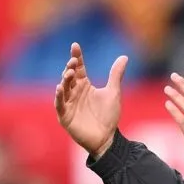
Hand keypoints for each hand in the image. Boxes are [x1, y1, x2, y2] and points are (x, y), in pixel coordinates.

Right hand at [54, 43, 127, 157]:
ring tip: (69, 73)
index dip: (76, 57)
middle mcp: (74, 92)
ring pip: (63, 88)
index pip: (78, 68)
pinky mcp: (65, 115)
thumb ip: (116, 75)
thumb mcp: (113, 92)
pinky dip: (59, 96)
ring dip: (64, 80)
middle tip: (73, 60)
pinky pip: (60, 104)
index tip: (75, 45)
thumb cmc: (109, 116)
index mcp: (84, 85)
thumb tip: (124, 57)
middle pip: (69, 76)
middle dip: (70, 68)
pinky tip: (60, 88)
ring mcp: (69, 103)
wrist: (107, 138)